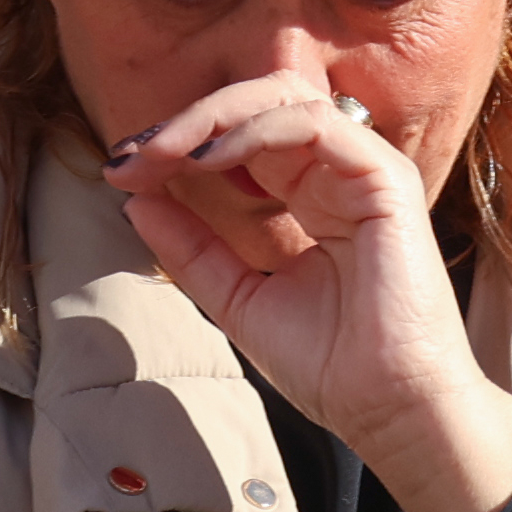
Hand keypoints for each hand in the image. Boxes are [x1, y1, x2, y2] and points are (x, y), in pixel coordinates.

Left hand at [105, 75, 511, 511]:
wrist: (389, 412)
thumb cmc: (330, 366)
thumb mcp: (237, 297)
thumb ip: (192, 247)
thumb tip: (134, 200)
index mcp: (310, 196)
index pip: (242, 138)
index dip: (179, 144)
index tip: (122, 173)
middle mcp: (337, 173)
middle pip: (258, 104)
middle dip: (187, 121)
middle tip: (130, 155)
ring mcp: (364, 170)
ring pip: (283, 99)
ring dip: (211, 119)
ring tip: (161, 153)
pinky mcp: (384, 177)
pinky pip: (313, 123)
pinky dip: (255, 132)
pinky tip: (207, 159)